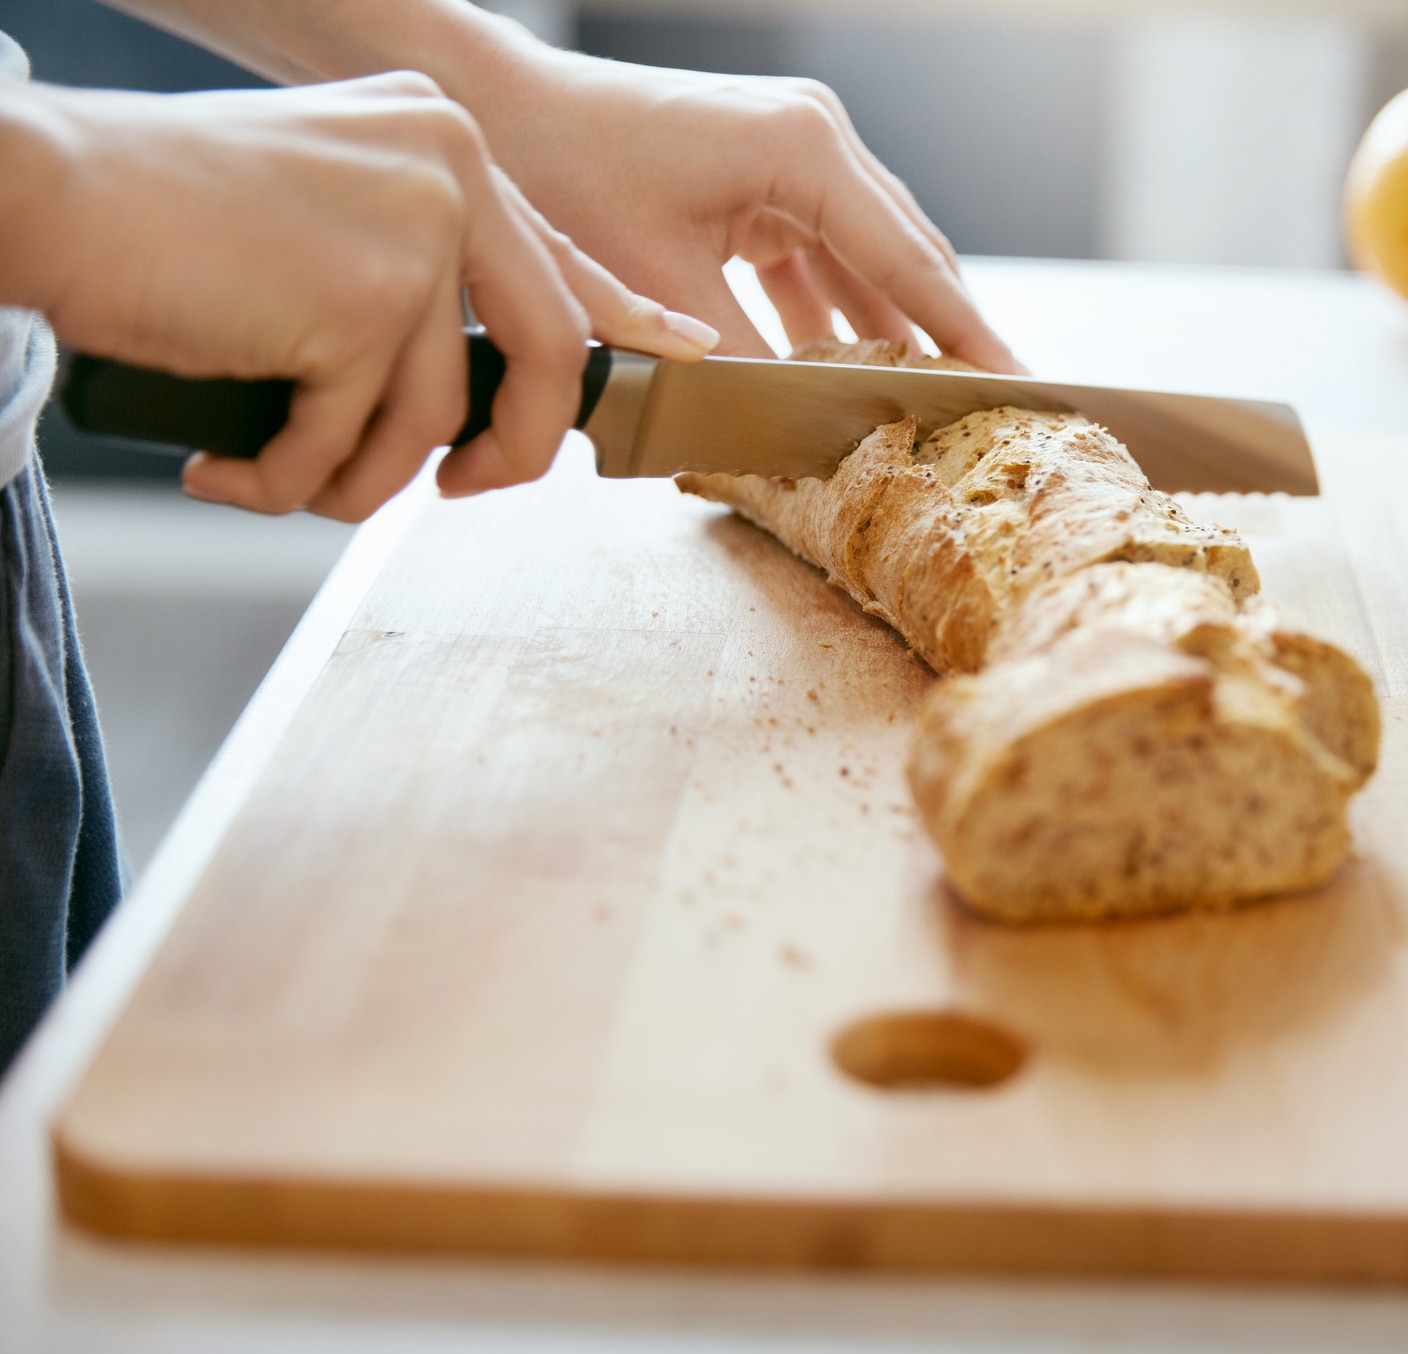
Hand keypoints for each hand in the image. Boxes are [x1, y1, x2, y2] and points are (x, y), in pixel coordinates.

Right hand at [1, 72, 717, 519]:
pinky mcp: (362, 303)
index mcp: (445, 143)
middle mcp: (449, 172)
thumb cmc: (164, 220)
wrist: (53, 197)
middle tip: (462, 491)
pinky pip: (355, 442)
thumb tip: (476, 373)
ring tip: (273, 471)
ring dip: (353, 477)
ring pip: (434, 418)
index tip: (680, 358)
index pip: (563, 257)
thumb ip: (418, 275)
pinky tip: (226, 465)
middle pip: (545, 354)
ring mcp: (412, 234)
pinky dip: (288, 477)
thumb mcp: (328, 217)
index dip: (626, 323)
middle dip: (510, 451)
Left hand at [454, 48, 1025, 371]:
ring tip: (937, 402)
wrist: (496, 110)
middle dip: (949, 334)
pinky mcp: (766, 176)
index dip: (965, 333)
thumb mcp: (655, 289)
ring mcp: (795, 153)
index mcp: (804, 148)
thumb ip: (738, 367)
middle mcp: (815, 137)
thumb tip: (799, 440)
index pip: (910, 260)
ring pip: (871, 260)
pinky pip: (824, 258)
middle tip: (996, 405)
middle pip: (908, 255)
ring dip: (894, 330)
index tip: (1017, 384)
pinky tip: (852, 374)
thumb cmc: (565, 174)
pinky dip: (837, 316)